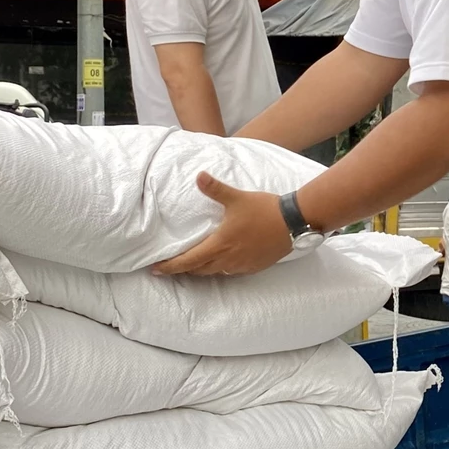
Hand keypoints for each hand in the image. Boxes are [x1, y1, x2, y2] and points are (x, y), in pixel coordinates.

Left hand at [153, 173, 291, 276]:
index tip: (155, 270)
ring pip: (215, 272)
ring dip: (203, 269)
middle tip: (172, 265)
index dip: (170, 267)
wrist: (293, 222)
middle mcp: (228, 259)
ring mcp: (242, 265)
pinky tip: (223, 261)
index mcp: (219, 244)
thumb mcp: (237, 197)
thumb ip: (215, 189)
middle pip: (199, 270)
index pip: (188, 261)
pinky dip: (222, 268)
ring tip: (195, 263)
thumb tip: (199, 176)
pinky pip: (232, 272)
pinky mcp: (254, 267)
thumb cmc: (263, 210)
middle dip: (184, 268)